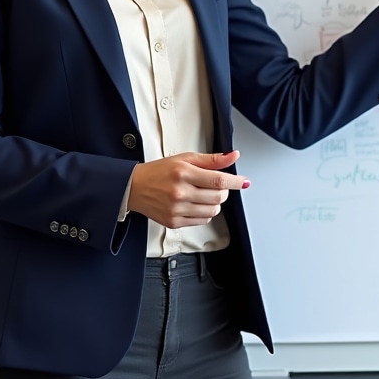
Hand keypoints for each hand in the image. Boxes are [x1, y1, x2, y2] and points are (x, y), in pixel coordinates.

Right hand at [128, 150, 248, 228]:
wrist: (134, 187)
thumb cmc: (159, 171)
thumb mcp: (185, 158)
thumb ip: (211, 159)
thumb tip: (233, 156)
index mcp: (183, 173)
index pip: (218, 180)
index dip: (235, 182)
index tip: (245, 182)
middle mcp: (180, 192)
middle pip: (218, 197)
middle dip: (223, 191)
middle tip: (215, 185)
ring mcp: (177, 209)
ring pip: (213, 211)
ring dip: (215, 203)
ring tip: (204, 194)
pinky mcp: (174, 222)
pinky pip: (202, 221)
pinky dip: (205, 213)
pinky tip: (196, 204)